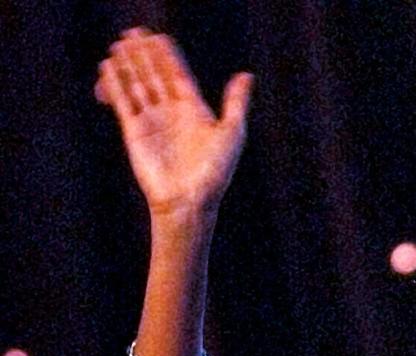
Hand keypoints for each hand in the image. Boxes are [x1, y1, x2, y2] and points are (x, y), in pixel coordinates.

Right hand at [95, 27, 253, 215]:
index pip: (177, 75)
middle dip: (144, 56)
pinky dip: (115, 86)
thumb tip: (246, 75)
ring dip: (128, 66)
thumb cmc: (215, 172)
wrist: (190, 200)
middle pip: (155, 76)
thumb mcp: (232, 133)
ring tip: (119, 46)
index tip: (158, 37)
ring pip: (137, 86)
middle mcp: (172, 113)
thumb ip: (236, 103)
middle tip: (133, 33)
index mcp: (194, 110)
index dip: (167, 56)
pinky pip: (123, 103)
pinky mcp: (135, 132)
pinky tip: (108, 69)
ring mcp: (152, 122)